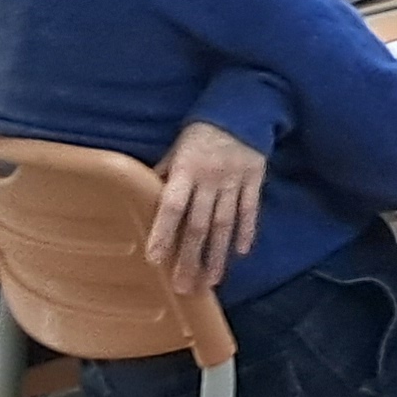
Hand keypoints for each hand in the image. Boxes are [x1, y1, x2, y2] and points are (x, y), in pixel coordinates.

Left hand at [148, 122, 267, 294]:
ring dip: (217, 254)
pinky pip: (251, 210)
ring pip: (225, 224)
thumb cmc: (200, 135)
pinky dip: (247, 231)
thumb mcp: (175, 150)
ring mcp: (235, 181)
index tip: (155, 259)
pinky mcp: (255, 180)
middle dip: (191, 258)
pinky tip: (241, 253)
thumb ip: (162, 176)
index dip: (163, 232)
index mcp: (186, 170)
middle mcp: (210, 179)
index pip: (172, 206)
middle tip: (184, 287)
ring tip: (211, 280)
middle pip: (199, 224)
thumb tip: (141, 201)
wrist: (242, 109)